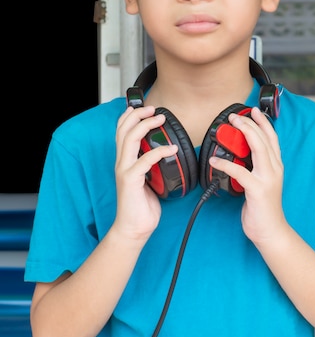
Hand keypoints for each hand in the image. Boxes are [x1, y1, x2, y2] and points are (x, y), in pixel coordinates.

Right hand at [113, 105, 177, 242]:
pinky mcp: (131, 181)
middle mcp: (121, 163)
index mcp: (124, 161)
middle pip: (124, 130)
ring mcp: (125, 171)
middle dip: (138, 115)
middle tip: (154, 109)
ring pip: (130, 139)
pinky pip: (145, 160)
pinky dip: (159, 151)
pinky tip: (171, 148)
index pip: (121, 132)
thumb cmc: (141, 205)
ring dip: (146, 126)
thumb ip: (150, 165)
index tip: (144, 108)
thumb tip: (165, 152)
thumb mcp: (147, 179)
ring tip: (161, 119)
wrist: (134, 228)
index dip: (130, 116)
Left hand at [209, 106, 284, 244]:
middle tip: (234, 115)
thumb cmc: (262, 208)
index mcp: (276, 166)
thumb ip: (255, 167)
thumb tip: (238, 154)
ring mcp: (267, 179)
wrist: (271, 231)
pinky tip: (214, 160)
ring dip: (243, 133)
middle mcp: (274, 169)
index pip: (272, 138)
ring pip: (257, 149)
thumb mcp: (262, 182)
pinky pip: (239, 171)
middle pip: (263, 139)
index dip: (263, 123)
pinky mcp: (257, 190)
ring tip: (229, 125)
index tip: (252, 111)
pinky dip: (225, 164)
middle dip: (249, 123)